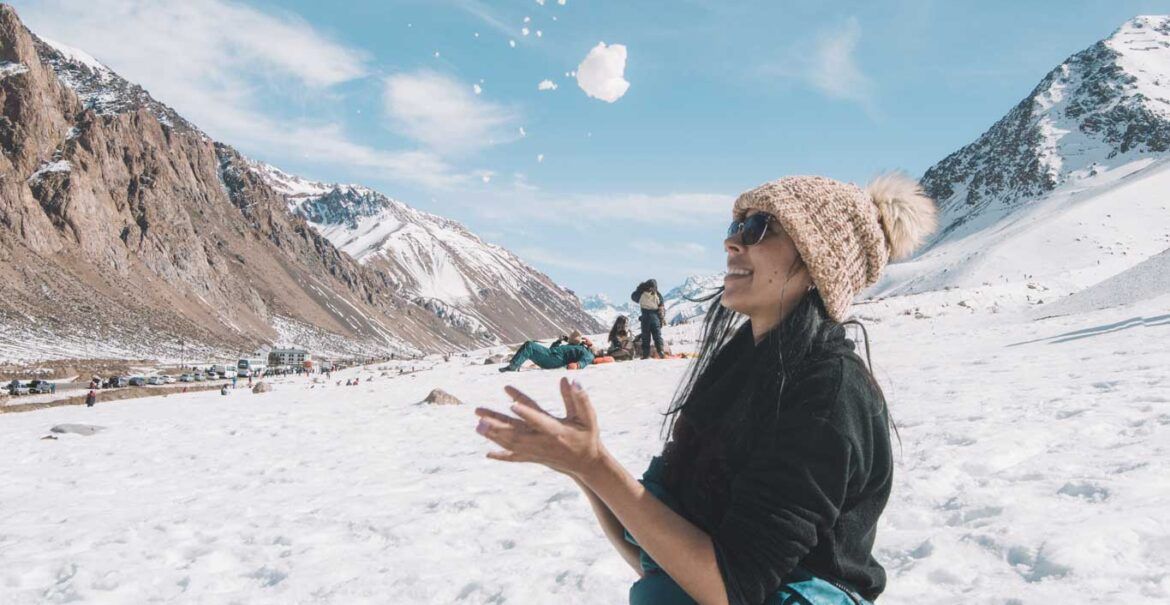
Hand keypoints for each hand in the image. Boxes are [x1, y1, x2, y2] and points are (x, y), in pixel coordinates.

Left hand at [475, 377, 604, 476]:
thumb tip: (572, 379)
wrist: (587, 464)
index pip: (538, 419)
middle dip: (498, 427)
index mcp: (556, 430)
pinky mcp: (535, 458)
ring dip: (495, 436)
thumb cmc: (588, 436)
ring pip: (512, 444)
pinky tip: (488, 454)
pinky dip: (502, 456)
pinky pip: (516, 457)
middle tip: (481, 419)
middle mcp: (543, 442)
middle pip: (517, 433)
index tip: (512, 404)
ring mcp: (537, 452)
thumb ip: (580, 398)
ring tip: (478, 426)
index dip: (526, 412)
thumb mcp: (588, 416)